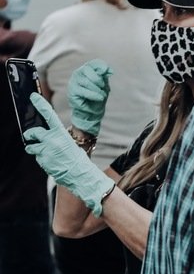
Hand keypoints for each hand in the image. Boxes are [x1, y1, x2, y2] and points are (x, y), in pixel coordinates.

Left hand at [23, 95, 115, 215]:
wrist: (82, 176)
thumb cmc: (79, 161)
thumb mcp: (71, 145)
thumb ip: (58, 139)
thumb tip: (47, 137)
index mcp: (61, 134)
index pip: (49, 115)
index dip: (40, 104)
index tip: (33, 97)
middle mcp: (52, 141)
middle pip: (33, 132)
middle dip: (30, 135)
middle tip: (30, 137)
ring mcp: (46, 151)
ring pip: (32, 147)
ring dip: (35, 149)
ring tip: (46, 154)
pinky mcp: (42, 161)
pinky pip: (37, 158)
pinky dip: (42, 159)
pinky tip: (52, 163)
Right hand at [67, 59, 111, 135]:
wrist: (92, 112)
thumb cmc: (98, 96)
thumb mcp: (104, 85)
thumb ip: (105, 76)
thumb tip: (110, 70)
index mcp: (86, 70)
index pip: (93, 63)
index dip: (101, 66)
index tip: (109, 72)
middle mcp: (78, 74)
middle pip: (88, 70)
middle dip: (99, 80)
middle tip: (103, 88)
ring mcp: (73, 83)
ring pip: (87, 82)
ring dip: (98, 90)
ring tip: (101, 96)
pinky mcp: (72, 92)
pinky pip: (84, 92)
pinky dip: (94, 96)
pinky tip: (98, 99)